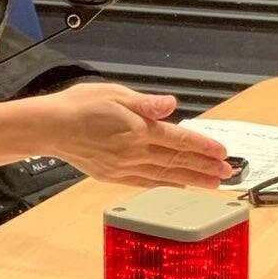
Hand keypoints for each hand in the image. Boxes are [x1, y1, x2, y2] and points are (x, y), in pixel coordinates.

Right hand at [41, 82, 231, 189]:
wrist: (49, 128)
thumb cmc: (77, 106)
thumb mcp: (112, 93)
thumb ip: (145, 103)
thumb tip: (170, 105)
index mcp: (137, 129)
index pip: (178, 138)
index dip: (203, 145)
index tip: (222, 152)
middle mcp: (133, 151)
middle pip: (176, 159)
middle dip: (204, 166)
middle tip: (228, 172)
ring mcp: (123, 166)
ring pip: (165, 174)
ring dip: (191, 178)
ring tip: (212, 183)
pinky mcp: (111, 175)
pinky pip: (145, 182)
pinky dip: (165, 184)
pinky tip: (177, 185)